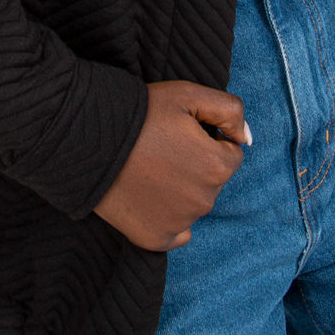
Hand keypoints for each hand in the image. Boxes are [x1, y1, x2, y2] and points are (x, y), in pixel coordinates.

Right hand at [93, 80, 250, 251]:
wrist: (88, 139)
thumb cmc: (141, 114)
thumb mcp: (189, 94)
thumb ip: (229, 110)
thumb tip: (246, 138)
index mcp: (217, 166)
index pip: (230, 153)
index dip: (207, 138)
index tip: (180, 131)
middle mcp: (205, 201)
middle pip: (212, 179)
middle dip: (196, 163)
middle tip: (162, 147)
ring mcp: (180, 224)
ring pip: (194, 202)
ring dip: (181, 187)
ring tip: (150, 166)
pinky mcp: (156, 239)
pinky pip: (178, 232)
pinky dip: (169, 216)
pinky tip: (149, 196)